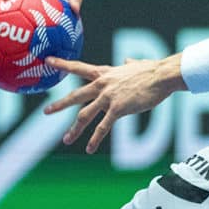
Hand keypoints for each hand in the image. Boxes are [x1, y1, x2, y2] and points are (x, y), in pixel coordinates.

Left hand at [43, 55, 185, 153]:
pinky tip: (89, 148)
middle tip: (46, 111)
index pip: (79, 67)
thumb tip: (127, 60)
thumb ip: (128, 63)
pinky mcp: (117, 109)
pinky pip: (102, 127)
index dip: (63, 64)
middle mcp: (102, 84)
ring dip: (75, 129)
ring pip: (85, 115)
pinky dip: (95, 139)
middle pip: (76, 96)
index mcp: (105, 73)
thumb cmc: (152, 70)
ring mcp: (108, 97)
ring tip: (66, 139)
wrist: (161, 76)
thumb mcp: (136, 64)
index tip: (48, 60)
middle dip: (60, 105)